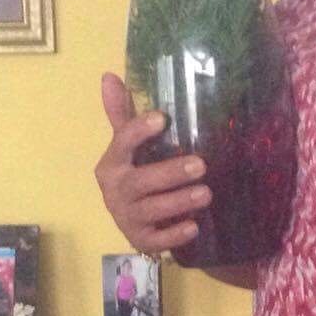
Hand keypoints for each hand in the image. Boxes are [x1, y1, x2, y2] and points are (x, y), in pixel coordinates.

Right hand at [93, 74, 211, 255]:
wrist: (132, 221)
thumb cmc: (133, 173)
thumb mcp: (126, 146)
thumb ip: (122, 114)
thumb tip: (109, 76)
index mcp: (112, 163)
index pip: (121, 143)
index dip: (139, 131)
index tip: (162, 118)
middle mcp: (115, 190)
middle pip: (140, 181)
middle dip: (171, 173)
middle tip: (202, 165)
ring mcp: (126, 217)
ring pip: (151, 210)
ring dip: (179, 202)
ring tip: (206, 193)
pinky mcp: (140, 239)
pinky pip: (156, 239)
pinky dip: (174, 235)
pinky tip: (194, 227)